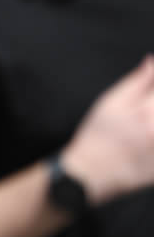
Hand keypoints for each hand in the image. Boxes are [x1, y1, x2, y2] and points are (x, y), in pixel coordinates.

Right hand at [61, 56, 153, 205]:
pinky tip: (145, 142)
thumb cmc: (95, 136)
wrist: (88, 174)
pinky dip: (153, 144)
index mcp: (147, 111)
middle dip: (153, 106)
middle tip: (146, 110)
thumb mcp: (109, 103)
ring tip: (143, 126)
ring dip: (153, 123)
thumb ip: (137, 81)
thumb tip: (152, 62)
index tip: (149, 96)